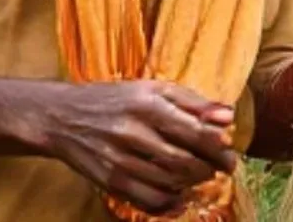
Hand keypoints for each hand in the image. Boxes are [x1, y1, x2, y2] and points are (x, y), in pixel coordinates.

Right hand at [44, 80, 237, 214]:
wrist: (62, 116)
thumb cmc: (115, 99)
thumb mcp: (153, 89)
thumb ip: (192, 102)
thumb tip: (227, 116)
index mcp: (147, 104)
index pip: (195, 131)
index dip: (219, 146)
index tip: (229, 149)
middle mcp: (133, 132)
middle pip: (185, 161)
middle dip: (211, 167)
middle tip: (221, 167)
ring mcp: (120, 161)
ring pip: (170, 183)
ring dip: (194, 183)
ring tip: (200, 175)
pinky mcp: (111, 182)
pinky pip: (149, 201)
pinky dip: (171, 202)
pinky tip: (179, 194)